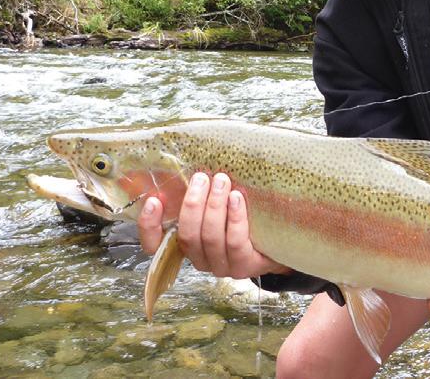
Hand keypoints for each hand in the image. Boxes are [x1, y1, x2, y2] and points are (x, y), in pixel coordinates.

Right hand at [137, 172, 288, 278]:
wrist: (279, 241)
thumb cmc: (244, 217)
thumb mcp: (219, 205)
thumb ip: (202, 193)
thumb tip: (191, 162)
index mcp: (187, 245)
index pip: (156, 245)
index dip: (149, 226)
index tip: (153, 201)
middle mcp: (201, 259)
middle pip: (188, 235)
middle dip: (193, 204)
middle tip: (202, 178)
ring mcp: (222, 266)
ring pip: (210, 237)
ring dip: (214, 206)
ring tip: (222, 181)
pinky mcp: (245, 266)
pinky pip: (235, 242)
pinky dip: (235, 218)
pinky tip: (237, 198)